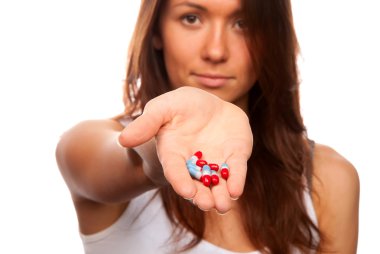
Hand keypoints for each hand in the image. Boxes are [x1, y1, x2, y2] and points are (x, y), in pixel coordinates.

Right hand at [119, 86, 252, 212]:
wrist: (206, 105)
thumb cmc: (179, 107)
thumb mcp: (161, 109)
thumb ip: (146, 124)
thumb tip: (123, 140)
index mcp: (174, 153)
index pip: (175, 170)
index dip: (180, 181)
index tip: (186, 192)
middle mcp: (194, 163)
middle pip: (197, 183)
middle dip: (202, 195)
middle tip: (207, 204)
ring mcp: (216, 161)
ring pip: (218, 183)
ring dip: (220, 195)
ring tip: (223, 206)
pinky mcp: (234, 156)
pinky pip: (236, 169)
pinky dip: (237, 179)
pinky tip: (236, 190)